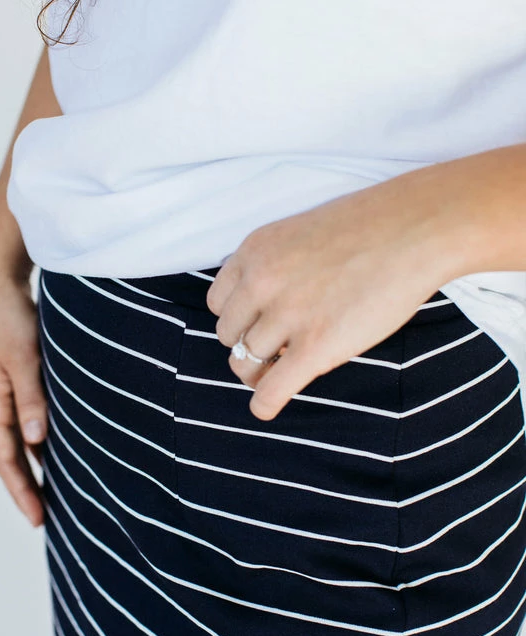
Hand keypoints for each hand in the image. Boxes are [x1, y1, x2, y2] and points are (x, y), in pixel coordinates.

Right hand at [0, 265, 47, 526]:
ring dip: (37, 465)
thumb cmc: (8, 317)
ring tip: (58, 492)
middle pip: (11, 455)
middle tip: (49, 517)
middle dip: (27, 487)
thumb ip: (32, 398)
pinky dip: (43, 438)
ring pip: (21, 438)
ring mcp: (5, 391)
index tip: (37, 519)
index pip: (5, 458)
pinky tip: (62, 447)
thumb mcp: (24, 358)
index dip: (20, 490)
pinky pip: (29, 418)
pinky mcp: (17, 378)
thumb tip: (37, 441)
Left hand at [205, 181, 456, 420]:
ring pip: (244, 363)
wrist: (417, 229)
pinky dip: (264, 403)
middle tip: (278, 346)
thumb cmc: (370, 229)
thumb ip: (273, 266)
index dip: (239, 316)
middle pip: (229, 334)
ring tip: (278, 372)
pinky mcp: (316, 347)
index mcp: (254, 252)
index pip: (218, 302)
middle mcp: (261, 283)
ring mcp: (288, 316)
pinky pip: (271, 390)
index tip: (261, 321)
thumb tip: (261, 309)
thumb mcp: (299, 234)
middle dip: (248, 343)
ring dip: (258, 372)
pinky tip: (267, 407)